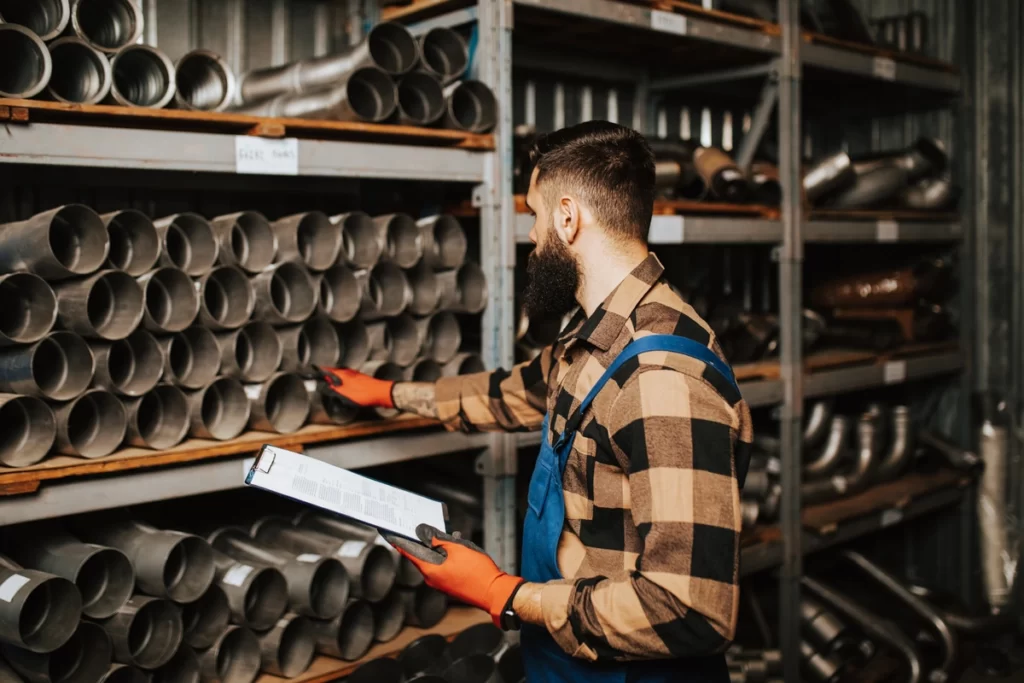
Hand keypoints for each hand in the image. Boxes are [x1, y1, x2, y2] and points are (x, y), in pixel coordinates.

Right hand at [315, 366, 394, 408]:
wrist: (381, 393)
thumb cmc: (365, 393)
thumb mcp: (344, 394)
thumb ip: (334, 389)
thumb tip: (326, 386)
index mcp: (343, 374)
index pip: (329, 370)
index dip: (321, 372)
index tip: (316, 371)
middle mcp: (349, 372)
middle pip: (336, 373)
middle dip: (329, 377)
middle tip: (324, 381)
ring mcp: (357, 376)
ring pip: (343, 376)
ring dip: (338, 381)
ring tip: (334, 387)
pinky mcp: (362, 380)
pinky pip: (350, 380)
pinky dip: (345, 384)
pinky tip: (347, 390)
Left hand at [388, 524, 522, 625]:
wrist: (494, 592)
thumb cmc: (477, 572)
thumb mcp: (458, 549)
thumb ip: (440, 541)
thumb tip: (427, 535)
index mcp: (430, 570)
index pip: (408, 553)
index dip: (398, 542)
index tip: (390, 534)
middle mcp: (432, 579)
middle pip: (420, 556)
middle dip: (421, 541)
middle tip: (419, 528)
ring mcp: (441, 583)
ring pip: (433, 560)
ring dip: (438, 547)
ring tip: (447, 535)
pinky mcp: (450, 583)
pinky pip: (442, 566)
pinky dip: (445, 555)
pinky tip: (455, 546)